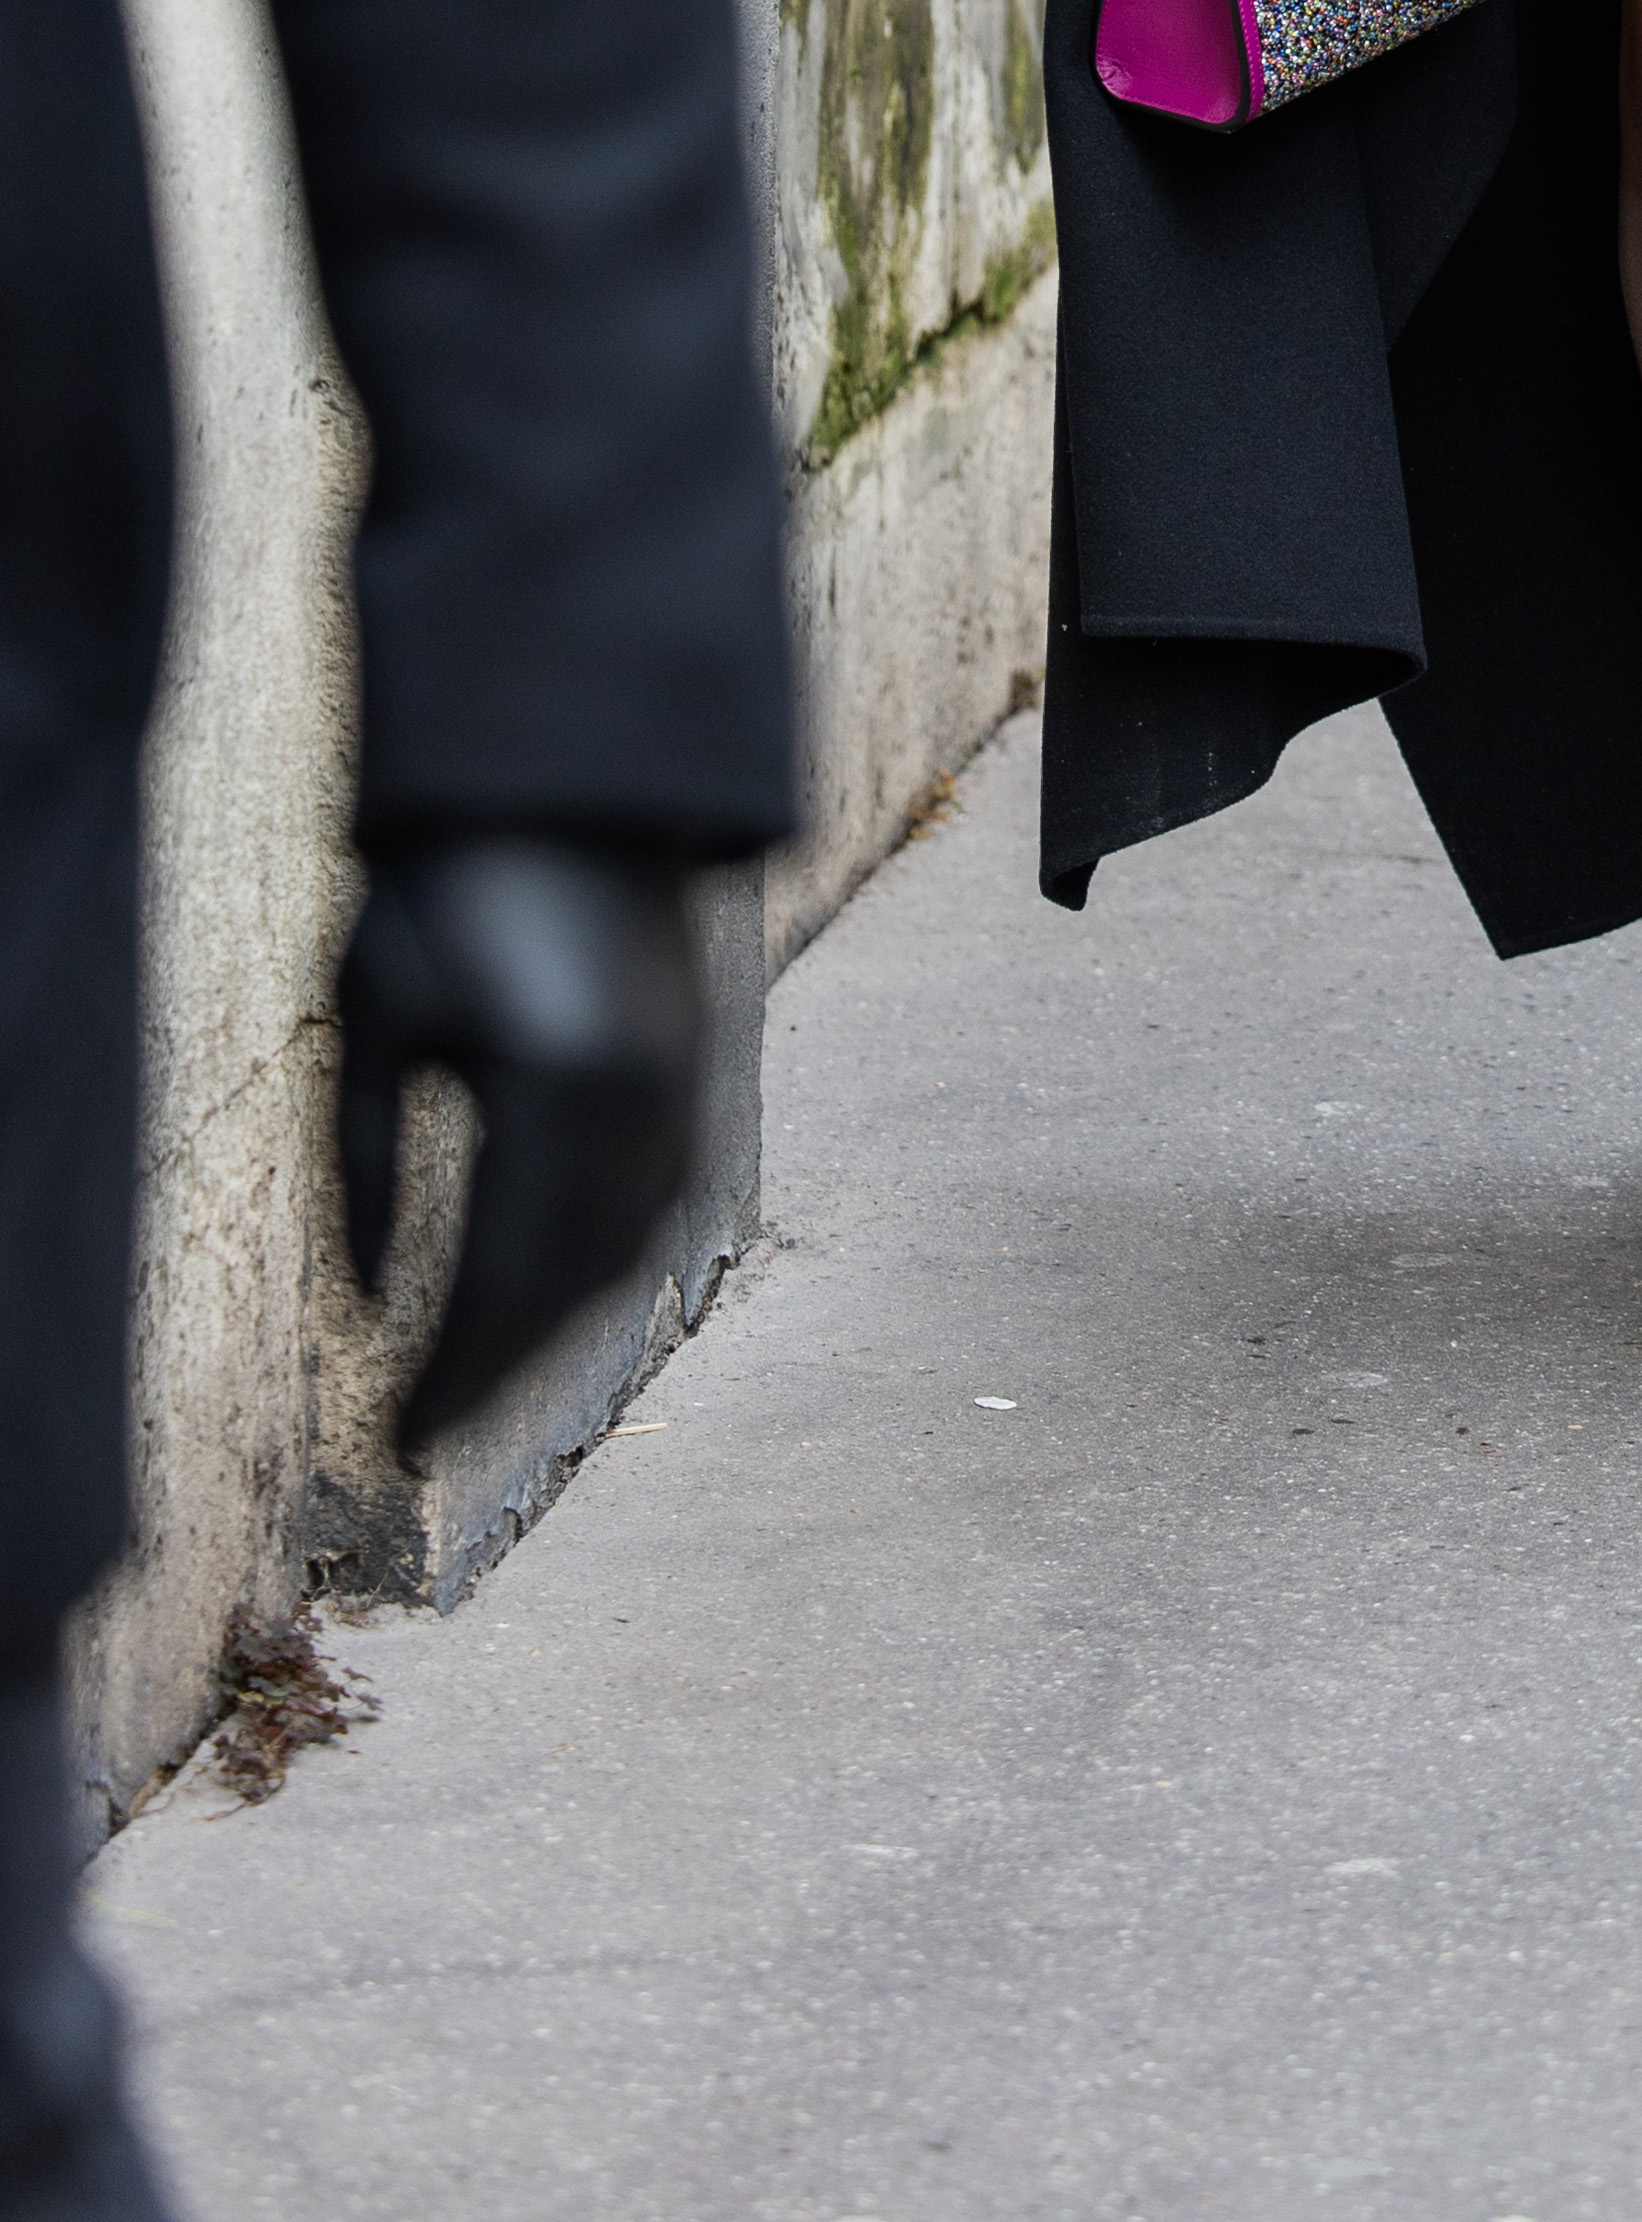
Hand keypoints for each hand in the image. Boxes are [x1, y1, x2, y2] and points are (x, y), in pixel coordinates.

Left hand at [336, 844, 703, 1461]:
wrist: (575, 775)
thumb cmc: (448, 879)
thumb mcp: (377, 1014)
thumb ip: (365, 1166)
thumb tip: (367, 1306)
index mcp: (557, 1086)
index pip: (499, 1277)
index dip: (446, 1373)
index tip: (387, 1446)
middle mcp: (640, 1102)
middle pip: (571, 1287)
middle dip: (495, 1375)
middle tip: (418, 1440)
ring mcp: (685, 1087)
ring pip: (626, 1256)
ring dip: (552, 1332)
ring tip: (473, 1383)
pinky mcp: (696, 1071)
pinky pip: (656, 1207)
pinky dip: (598, 1270)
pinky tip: (545, 1293)